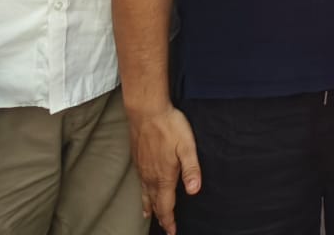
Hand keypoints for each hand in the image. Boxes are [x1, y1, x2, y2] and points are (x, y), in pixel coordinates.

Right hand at [128, 104, 201, 233]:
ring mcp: (142, 168)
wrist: (146, 111)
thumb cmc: (169, 127)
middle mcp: (150, 176)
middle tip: (164, 227)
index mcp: (163, 176)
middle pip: (155, 202)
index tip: (172, 232)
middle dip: (160, 216)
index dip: (169, 221)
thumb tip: (195, 191)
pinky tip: (143, 190)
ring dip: (149, 206)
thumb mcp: (187, 147)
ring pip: (144, 194)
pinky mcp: (138, 159)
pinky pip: (139, 183)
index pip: (166, 205)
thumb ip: (191, 170)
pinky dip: (142, 193)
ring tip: (149, 215)